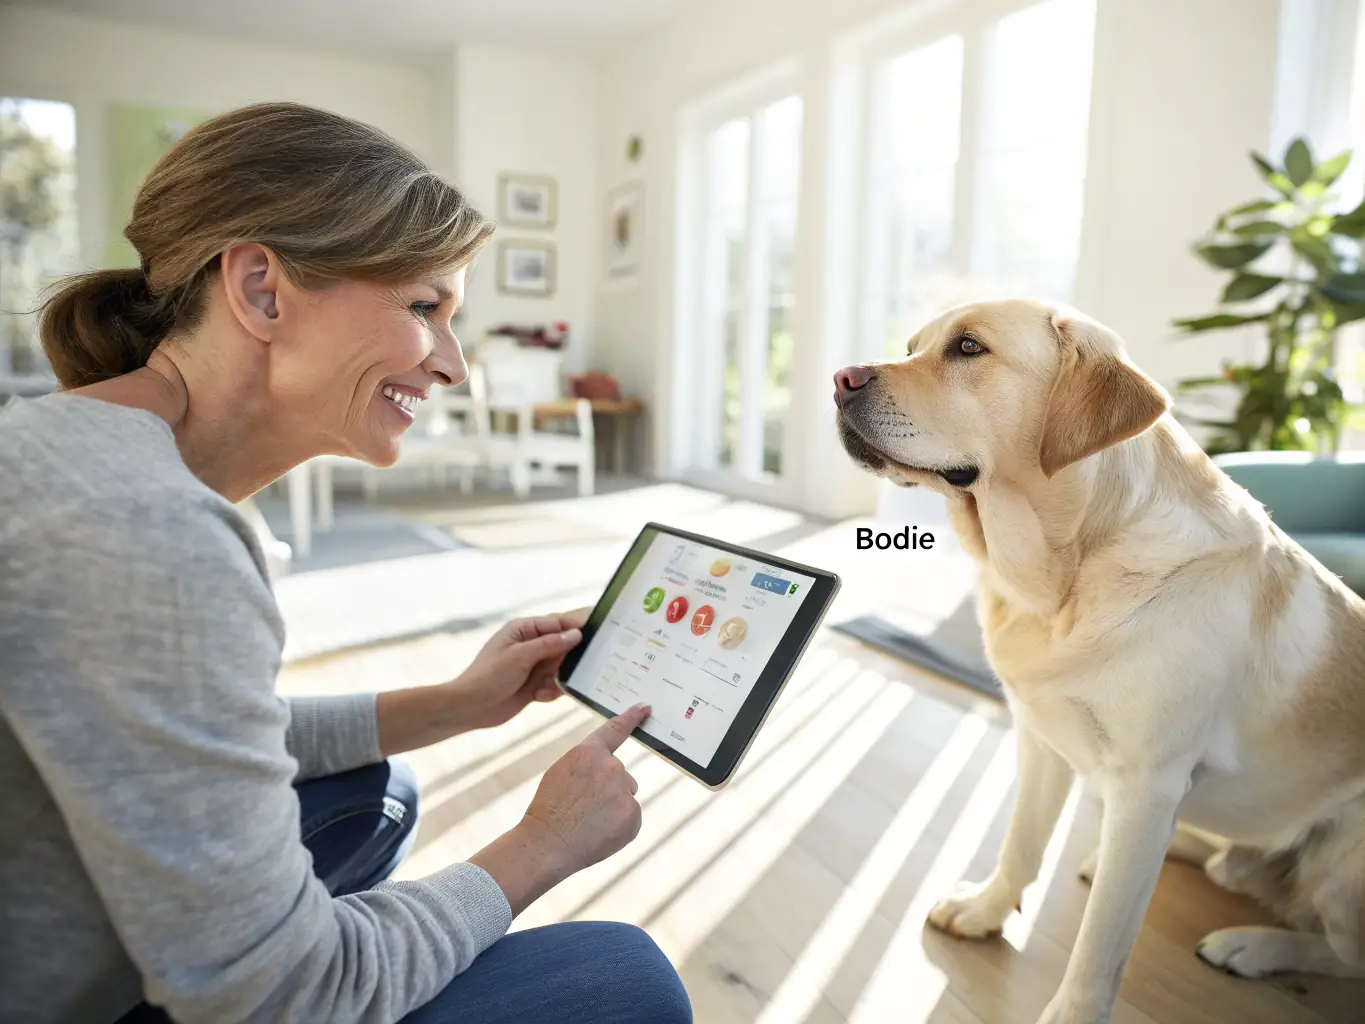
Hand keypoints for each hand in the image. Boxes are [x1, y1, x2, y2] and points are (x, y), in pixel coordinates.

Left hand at [446, 608, 590, 731]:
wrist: (470, 708)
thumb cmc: (488, 676)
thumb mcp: (519, 657)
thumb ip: (549, 644)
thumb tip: (576, 634)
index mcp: (524, 629)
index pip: (559, 622)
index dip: (579, 626)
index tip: (601, 631)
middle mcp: (531, 644)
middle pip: (564, 645)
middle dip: (570, 658)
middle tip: (578, 666)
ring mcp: (534, 664)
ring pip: (563, 666)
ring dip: (558, 678)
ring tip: (544, 687)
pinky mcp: (535, 683)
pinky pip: (556, 683)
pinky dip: (551, 690)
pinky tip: (538, 697)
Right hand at [519, 702, 650, 873]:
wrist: (546, 844)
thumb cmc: (549, 810)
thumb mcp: (562, 773)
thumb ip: (589, 765)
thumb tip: (615, 774)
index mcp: (588, 752)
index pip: (615, 729)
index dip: (631, 717)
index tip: (645, 707)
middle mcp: (611, 767)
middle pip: (621, 775)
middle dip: (609, 789)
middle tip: (584, 808)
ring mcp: (623, 791)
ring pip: (625, 796)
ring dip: (614, 807)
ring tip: (588, 822)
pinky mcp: (633, 815)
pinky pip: (631, 817)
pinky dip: (620, 826)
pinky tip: (599, 833)